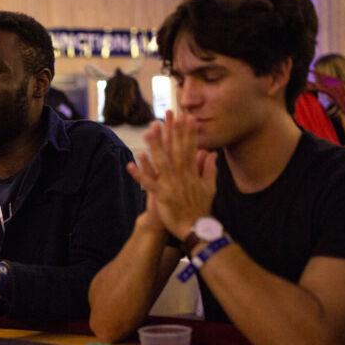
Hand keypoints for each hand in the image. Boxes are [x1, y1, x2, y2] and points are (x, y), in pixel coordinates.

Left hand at [128, 112, 216, 238]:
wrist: (196, 229)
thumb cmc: (201, 208)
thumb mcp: (210, 187)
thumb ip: (210, 169)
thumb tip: (212, 153)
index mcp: (192, 172)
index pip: (190, 147)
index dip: (188, 132)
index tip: (186, 116)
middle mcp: (182, 175)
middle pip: (175, 150)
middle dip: (172, 132)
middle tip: (167, 115)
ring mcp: (172, 185)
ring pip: (161, 162)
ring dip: (155, 147)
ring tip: (148, 131)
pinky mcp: (162, 196)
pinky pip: (149, 183)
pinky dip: (140, 173)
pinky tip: (132, 162)